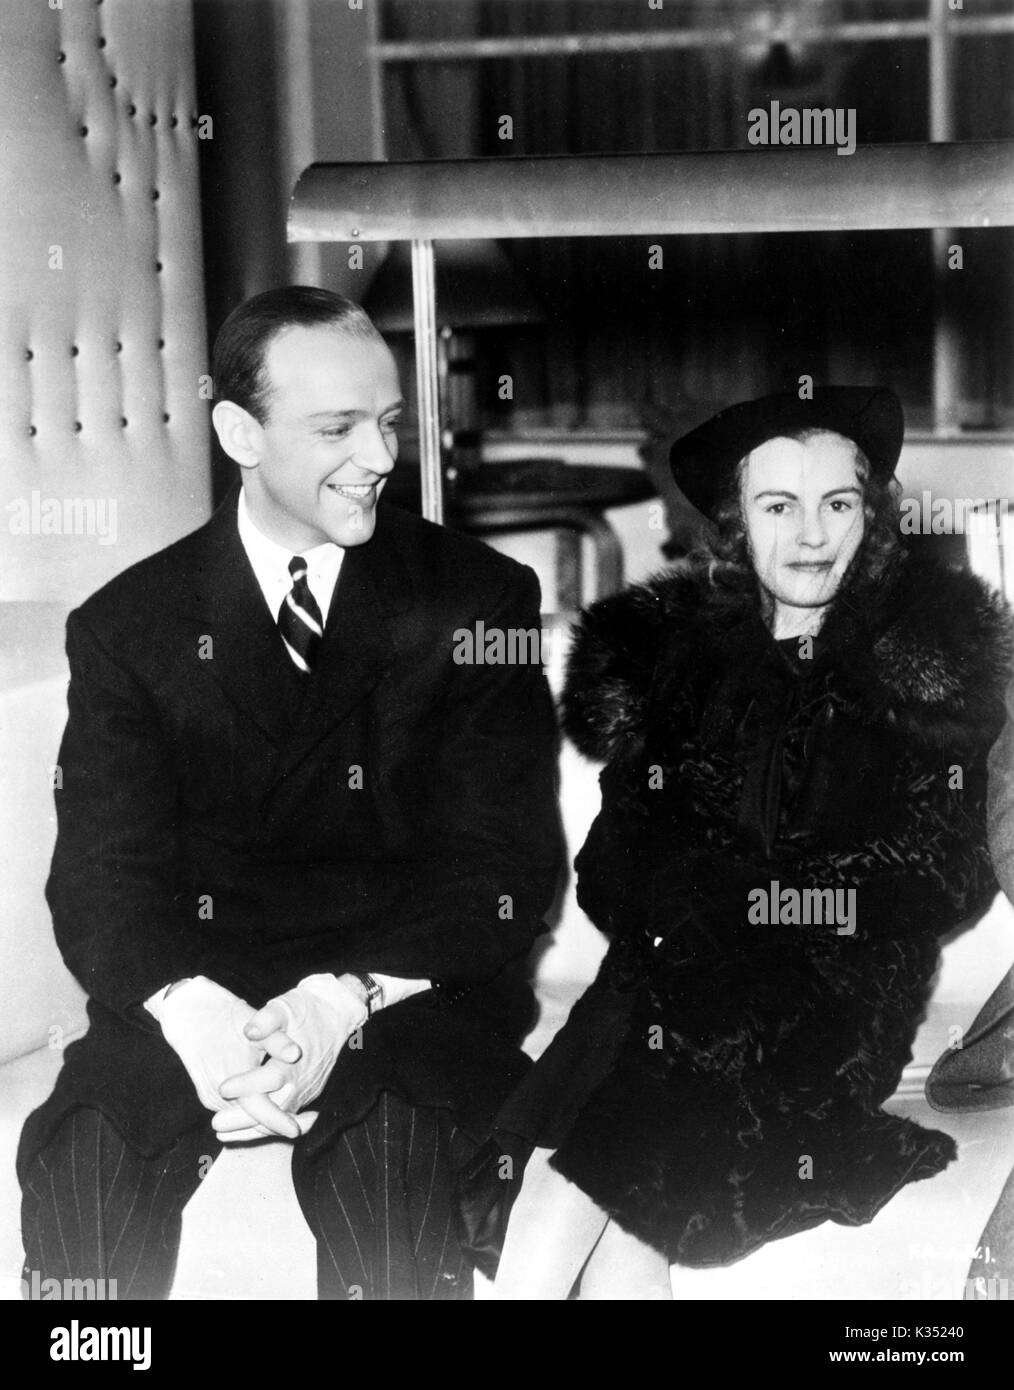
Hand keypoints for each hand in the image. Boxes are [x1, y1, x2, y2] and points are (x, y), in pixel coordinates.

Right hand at [153, 976, 304, 1138]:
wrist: (186, 1010)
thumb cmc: (222, 1016)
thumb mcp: (253, 1027)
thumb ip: (276, 1042)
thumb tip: (296, 1054)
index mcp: (229, 1084)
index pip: (259, 1112)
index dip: (280, 1120)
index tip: (300, 1129)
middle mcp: (217, 1098)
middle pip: (252, 1121)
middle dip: (279, 1123)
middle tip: (309, 1123)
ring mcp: (210, 1098)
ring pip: (244, 1116)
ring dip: (269, 1117)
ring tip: (300, 1118)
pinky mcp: (208, 1093)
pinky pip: (236, 1108)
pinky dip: (256, 1110)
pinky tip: (276, 1103)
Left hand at [214, 975, 367, 1143]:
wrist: (336, 1015)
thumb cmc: (307, 1009)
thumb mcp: (286, 1006)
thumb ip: (268, 1019)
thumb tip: (250, 1031)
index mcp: (295, 1060)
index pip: (269, 1079)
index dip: (245, 1085)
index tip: (221, 1087)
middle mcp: (302, 1081)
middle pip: (272, 1109)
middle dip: (243, 1119)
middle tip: (215, 1124)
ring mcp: (307, 1091)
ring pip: (278, 1120)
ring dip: (251, 1129)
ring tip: (223, 1134)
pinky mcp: (308, 1095)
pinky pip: (286, 1117)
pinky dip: (265, 1128)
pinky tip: (245, 1132)